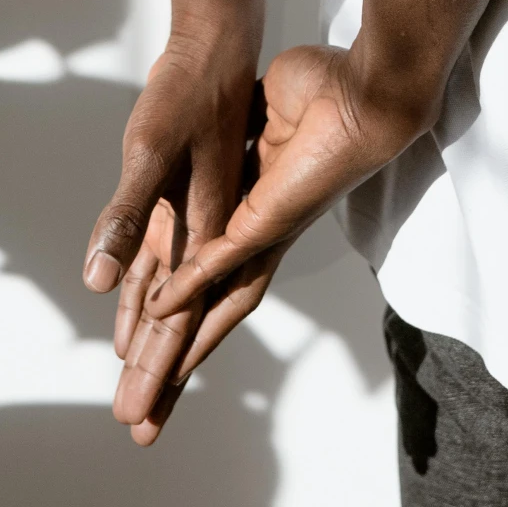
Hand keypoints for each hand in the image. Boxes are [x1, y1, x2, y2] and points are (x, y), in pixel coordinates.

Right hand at [107, 42, 422, 437]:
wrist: (367, 88)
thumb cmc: (328, 87)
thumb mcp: (265, 107)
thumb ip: (242, 127)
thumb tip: (234, 113)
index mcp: (257, 207)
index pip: (209, 277)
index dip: (178, 316)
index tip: (144, 347)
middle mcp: (261, 234)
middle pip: (209, 315)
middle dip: (172, 368)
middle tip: (140, 419)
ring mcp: (266, 233)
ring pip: (213, 306)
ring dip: (176, 351)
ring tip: (142, 390)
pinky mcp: (268, 221)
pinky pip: (221, 262)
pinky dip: (189, 285)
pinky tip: (158, 310)